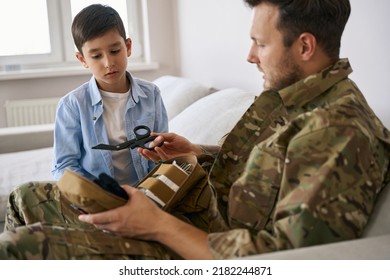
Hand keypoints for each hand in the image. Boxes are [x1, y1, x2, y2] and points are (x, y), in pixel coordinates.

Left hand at [78, 184, 212, 258]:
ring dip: (99, 224)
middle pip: (98, 226)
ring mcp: (120, 232)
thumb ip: (127, 189)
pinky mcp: (126, 235)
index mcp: (117, 216)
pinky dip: (107, 227)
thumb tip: (120, 186)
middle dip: (91, 221)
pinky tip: (110, 222)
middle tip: (86, 215)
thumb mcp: (138, 195)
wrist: (159, 226)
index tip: (80, 216)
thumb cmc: (149, 211)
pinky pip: (112, 232)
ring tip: (96, 218)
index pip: (96, 218)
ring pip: (105, 230)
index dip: (86, 217)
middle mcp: (116, 226)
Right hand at [138, 132, 197, 161]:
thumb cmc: (183, 143)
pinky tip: (157, 148)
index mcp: (161, 147)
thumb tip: (152, 134)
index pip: (151, 148)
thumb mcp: (172, 136)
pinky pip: (163, 158)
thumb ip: (162, 135)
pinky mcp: (170, 160)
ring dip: (149, 154)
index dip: (145, 146)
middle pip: (150, 154)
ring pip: (154, 158)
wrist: (192, 150)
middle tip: (140, 149)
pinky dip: (159, 153)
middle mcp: (162, 153)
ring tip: (144, 150)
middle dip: (144, 153)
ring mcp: (165, 157)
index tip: (141, 144)